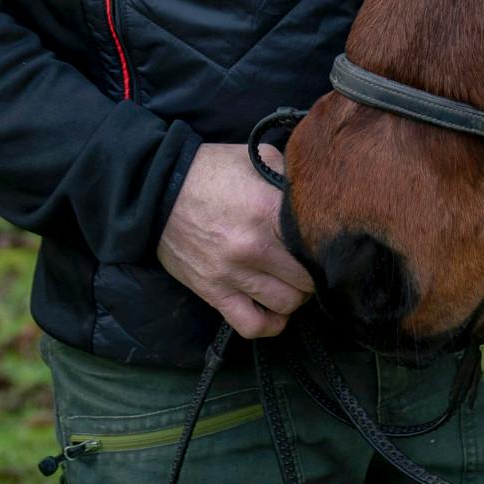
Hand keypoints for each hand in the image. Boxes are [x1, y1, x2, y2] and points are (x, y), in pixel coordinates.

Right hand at [157, 143, 314, 338]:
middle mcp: (253, 245)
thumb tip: (319, 193)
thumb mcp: (257, 158)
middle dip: (314, 272)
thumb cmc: (212, 172)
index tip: (324, 241)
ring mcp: (232, 273)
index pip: (316, 242)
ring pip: (287, 304)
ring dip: (296, 295)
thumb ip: (291, 176)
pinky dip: (271, 324)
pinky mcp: (214, 292)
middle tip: (309, 263)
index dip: (325, 243)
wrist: (158, 191)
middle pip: (308, 277)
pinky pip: (252, 325)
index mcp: (267, 209)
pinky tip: (274, 310)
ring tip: (292, 282)